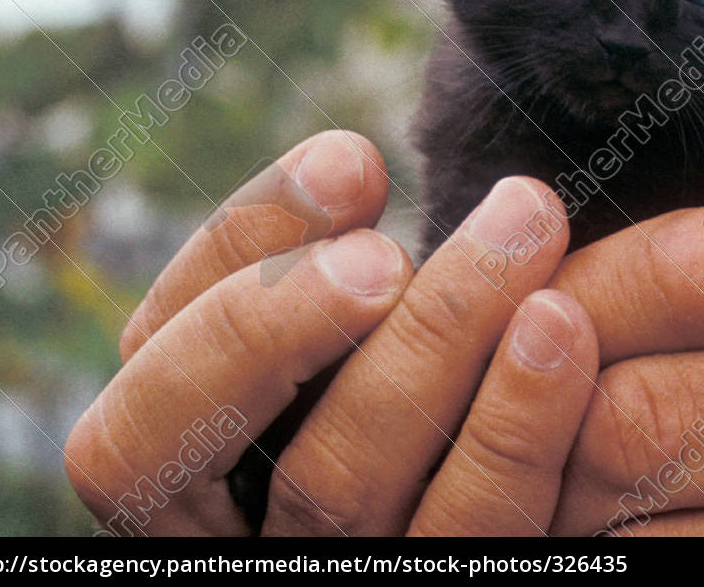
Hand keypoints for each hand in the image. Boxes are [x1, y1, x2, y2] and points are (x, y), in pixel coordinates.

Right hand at [64, 131, 596, 535]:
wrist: (524, 521)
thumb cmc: (443, 398)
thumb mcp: (363, 349)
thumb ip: (332, 287)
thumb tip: (348, 164)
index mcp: (184, 477)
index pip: (143, 375)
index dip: (232, 256)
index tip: (351, 159)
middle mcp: (234, 543)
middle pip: (177, 449)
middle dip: (272, 315)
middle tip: (382, 241)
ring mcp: (332, 576)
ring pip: (335, 486)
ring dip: (430, 333)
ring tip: (518, 224)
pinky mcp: (437, 586)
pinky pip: (469, 530)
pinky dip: (514, 420)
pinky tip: (561, 322)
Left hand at [543, 204, 703, 535]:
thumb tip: (592, 289)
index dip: (586, 283)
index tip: (529, 302)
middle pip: (656, 402)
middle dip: (548, 419)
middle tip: (495, 423)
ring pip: (665, 523)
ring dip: (577, 516)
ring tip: (534, 496)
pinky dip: (650, 563)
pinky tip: (620, 545)